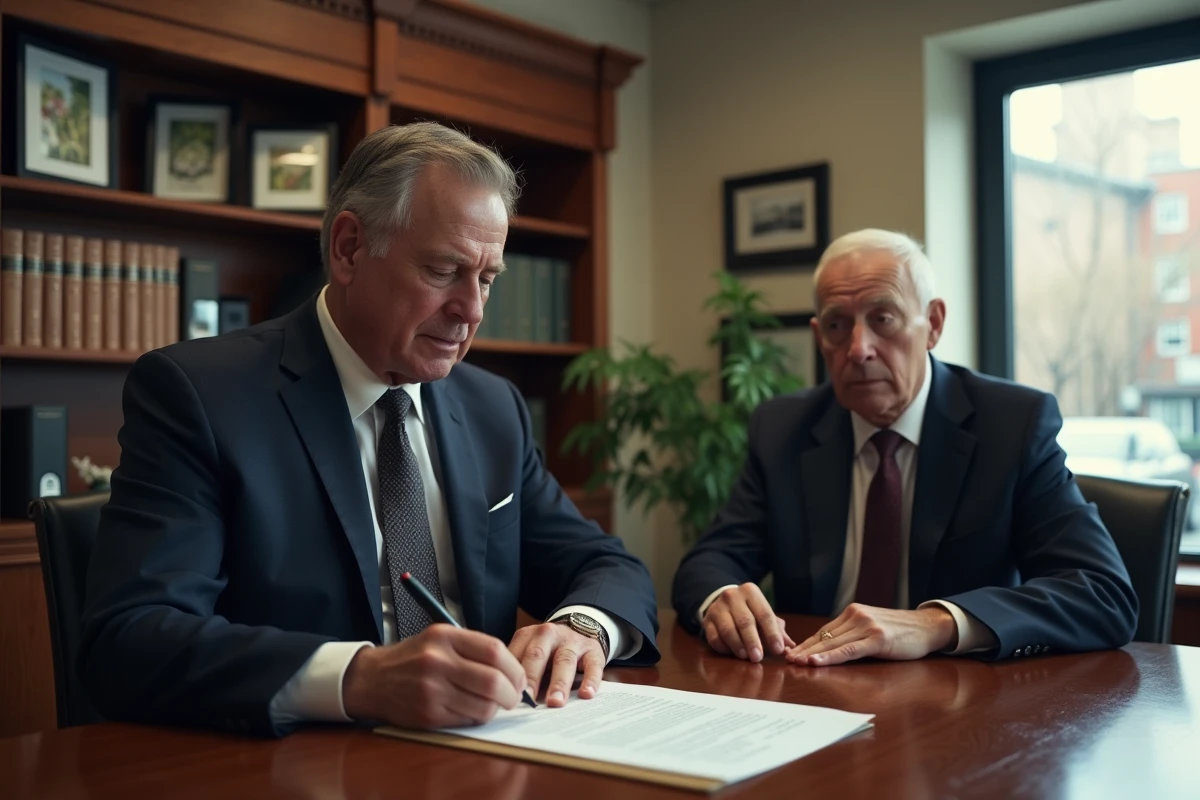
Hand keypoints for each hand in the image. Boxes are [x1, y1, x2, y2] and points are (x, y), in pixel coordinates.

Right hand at [342, 624, 525, 727]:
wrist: (371, 679)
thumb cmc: (412, 658)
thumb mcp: (438, 638)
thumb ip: (472, 647)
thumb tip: (512, 669)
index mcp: (444, 637)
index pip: (494, 650)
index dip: (514, 667)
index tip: (519, 677)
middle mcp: (437, 661)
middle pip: (493, 681)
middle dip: (511, 693)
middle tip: (513, 697)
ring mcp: (431, 690)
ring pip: (483, 706)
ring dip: (495, 709)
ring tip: (493, 704)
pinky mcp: (427, 714)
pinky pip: (466, 720)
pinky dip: (476, 717)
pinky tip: (472, 710)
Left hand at [508, 622, 605, 707]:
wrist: (581, 627)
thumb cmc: (549, 649)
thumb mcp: (530, 651)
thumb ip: (519, 669)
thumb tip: (505, 700)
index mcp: (528, 636)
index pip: (516, 655)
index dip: (510, 676)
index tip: (507, 697)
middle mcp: (549, 635)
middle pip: (538, 655)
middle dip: (532, 678)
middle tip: (527, 700)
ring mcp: (572, 641)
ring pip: (564, 661)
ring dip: (559, 683)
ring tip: (555, 702)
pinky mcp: (593, 650)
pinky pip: (592, 665)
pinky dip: (590, 680)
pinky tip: (586, 694)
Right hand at [702, 583, 795, 661]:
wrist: (723, 603)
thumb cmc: (750, 611)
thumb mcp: (763, 614)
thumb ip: (777, 630)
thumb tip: (790, 646)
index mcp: (751, 592)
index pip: (764, 614)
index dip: (772, 633)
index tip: (778, 649)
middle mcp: (732, 596)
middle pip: (745, 621)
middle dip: (753, 641)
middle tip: (758, 657)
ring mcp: (717, 607)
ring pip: (728, 629)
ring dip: (737, 645)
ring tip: (745, 657)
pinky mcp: (707, 620)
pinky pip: (714, 636)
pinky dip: (723, 647)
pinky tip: (731, 653)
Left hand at [786, 603, 956, 665]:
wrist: (928, 627)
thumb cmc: (901, 632)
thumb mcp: (873, 629)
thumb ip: (853, 635)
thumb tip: (830, 649)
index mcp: (853, 613)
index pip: (824, 631)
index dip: (806, 644)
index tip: (789, 653)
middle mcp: (856, 616)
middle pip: (824, 637)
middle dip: (803, 650)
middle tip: (785, 659)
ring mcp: (866, 626)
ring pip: (832, 644)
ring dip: (812, 655)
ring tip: (795, 663)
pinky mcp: (877, 639)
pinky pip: (848, 650)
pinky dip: (830, 657)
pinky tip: (817, 662)